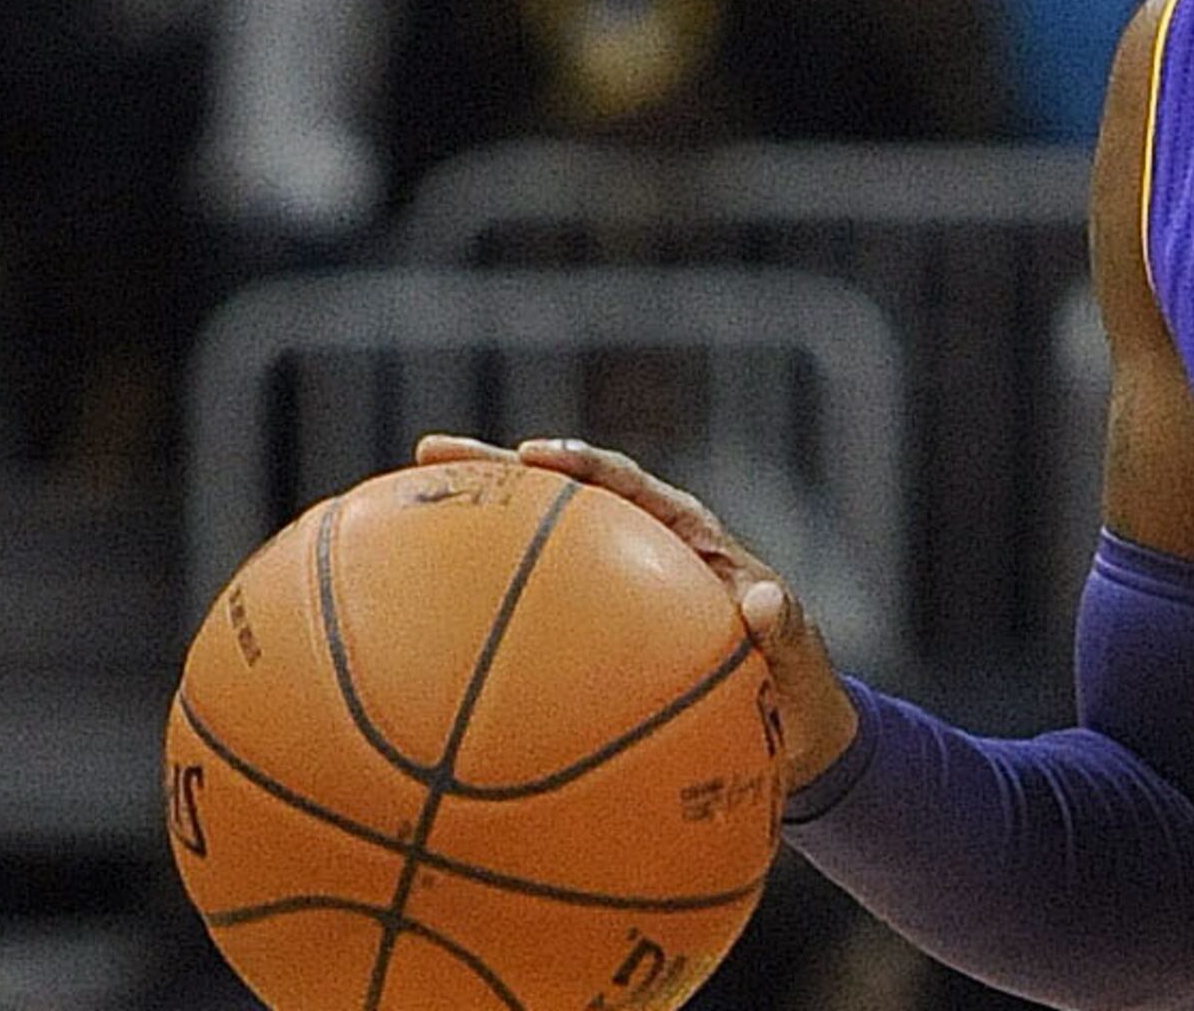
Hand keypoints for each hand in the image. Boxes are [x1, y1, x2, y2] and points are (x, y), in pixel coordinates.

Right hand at [415, 432, 862, 793]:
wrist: (786, 739)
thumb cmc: (796, 692)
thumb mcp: (800, 662)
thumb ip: (786, 633)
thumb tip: (764, 601)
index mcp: (692, 543)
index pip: (631, 487)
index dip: (584, 465)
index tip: (536, 456)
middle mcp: (644, 557)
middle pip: (560, 503)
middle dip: (496, 473)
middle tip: (428, 455)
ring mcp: (612, 601)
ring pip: (533, 558)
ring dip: (471, 538)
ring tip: (393, 515)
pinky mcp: (592, 645)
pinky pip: (530, 629)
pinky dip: (480, 625)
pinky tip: (418, 639)